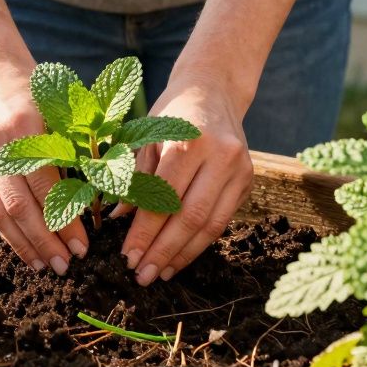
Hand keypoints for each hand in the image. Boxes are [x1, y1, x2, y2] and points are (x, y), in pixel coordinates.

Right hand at [0, 58, 88, 273]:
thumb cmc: (36, 93)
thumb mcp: (61, 114)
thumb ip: (74, 154)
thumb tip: (95, 204)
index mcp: (23, 127)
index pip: (46, 187)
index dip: (64, 221)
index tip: (83, 245)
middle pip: (18, 207)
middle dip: (45, 242)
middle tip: (67, 266)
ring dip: (24, 245)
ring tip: (46, 267)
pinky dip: (7, 233)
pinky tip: (25, 250)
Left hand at [119, 74, 252, 285]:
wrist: (213, 90)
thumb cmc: (171, 114)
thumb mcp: (145, 138)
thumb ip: (133, 179)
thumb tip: (118, 222)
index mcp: (189, 140)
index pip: (164, 197)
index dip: (145, 232)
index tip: (126, 257)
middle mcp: (221, 155)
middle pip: (190, 217)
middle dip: (163, 251)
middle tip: (141, 276)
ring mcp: (240, 170)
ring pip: (211, 225)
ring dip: (182, 255)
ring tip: (159, 274)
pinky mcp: (248, 182)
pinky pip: (222, 221)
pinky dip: (199, 244)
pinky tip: (178, 258)